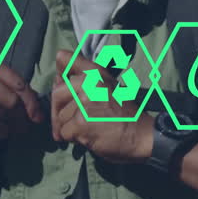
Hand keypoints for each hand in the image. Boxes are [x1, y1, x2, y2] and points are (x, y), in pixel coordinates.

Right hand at [0, 54, 43, 138]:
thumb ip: (5, 82)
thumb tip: (34, 100)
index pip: (19, 83)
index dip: (32, 101)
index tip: (37, 114)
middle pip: (15, 102)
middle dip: (24, 117)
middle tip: (25, 125)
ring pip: (8, 117)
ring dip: (13, 126)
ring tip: (8, 127)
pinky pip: (0, 129)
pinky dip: (1, 133)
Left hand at [51, 49, 152, 163]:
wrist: (141, 134)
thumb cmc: (125, 113)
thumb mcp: (108, 86)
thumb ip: (85, 80)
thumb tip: (57, 79)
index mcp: (95, 73)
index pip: (65, 59)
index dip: (59, 72)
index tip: (60, 83)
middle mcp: (88, 83)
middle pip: (57, 94)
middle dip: (58, 111)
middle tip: (66, 122)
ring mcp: (84, 103)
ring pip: (60, 117)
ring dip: (69, 127)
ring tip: (86, 130)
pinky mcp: (81, 122)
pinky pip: (65, 132)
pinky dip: (73, 139)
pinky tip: (88, 137)